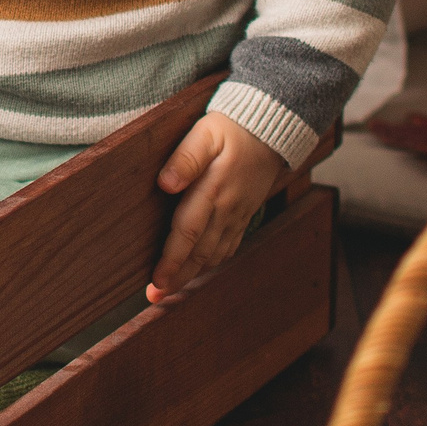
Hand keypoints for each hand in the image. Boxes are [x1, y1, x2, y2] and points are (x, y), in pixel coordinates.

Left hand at [148, 113, 285, 300]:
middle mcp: (227, 208)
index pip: (188, 232)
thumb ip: (185, 158)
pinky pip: (228, 246)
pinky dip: (212, 262)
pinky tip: (199, 271)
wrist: (271, 128)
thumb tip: (165, 183)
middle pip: (199, 252)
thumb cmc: (232, 128)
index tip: (156, 281)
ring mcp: (238, 214)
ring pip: (214, 253)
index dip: (171, 260)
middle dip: (177, 277)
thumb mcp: (205, 133)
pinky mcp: (244, 214)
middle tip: (155, 297)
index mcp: (213, 190)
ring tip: (170, 291)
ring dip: (192, 274)